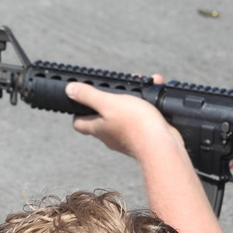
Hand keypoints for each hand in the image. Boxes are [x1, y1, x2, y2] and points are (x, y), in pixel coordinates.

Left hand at [65, 80, 183, 160]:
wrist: (162, 144)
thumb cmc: (135, 125)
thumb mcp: (108, 103)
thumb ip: (89, 96)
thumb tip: (69, 90)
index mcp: (98, 128)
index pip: (79, 122)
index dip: (78, 111)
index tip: (82, 99)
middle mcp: (111, 135)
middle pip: (103, 117)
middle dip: (110, 99)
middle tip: (117, 88)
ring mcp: (127, 137)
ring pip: (124, 115)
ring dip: (131, 100)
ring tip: (139, 88)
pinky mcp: (144, 136)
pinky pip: (142, 118)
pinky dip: (146, 105)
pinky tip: (153, 95)